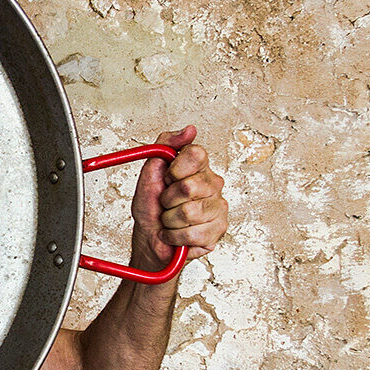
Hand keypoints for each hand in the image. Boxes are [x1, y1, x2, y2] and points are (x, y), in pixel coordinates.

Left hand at [130, 125, 227, 271]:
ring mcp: (218, 207)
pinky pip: (193, 232)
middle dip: (168, 198)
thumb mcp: (150, 172)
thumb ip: (165, 145)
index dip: (175, 169)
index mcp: (198, 167)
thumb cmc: (151, 208)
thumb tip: (189, 130)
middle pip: (189, 186)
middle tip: (166, 203)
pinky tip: (176, 234)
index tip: (167, 178)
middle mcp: (213, 184)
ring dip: (170, 220)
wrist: (150, 240)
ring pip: (190, 212)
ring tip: (170, 220)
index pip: (196, 154)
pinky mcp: (218, 229)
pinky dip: (175, 236)